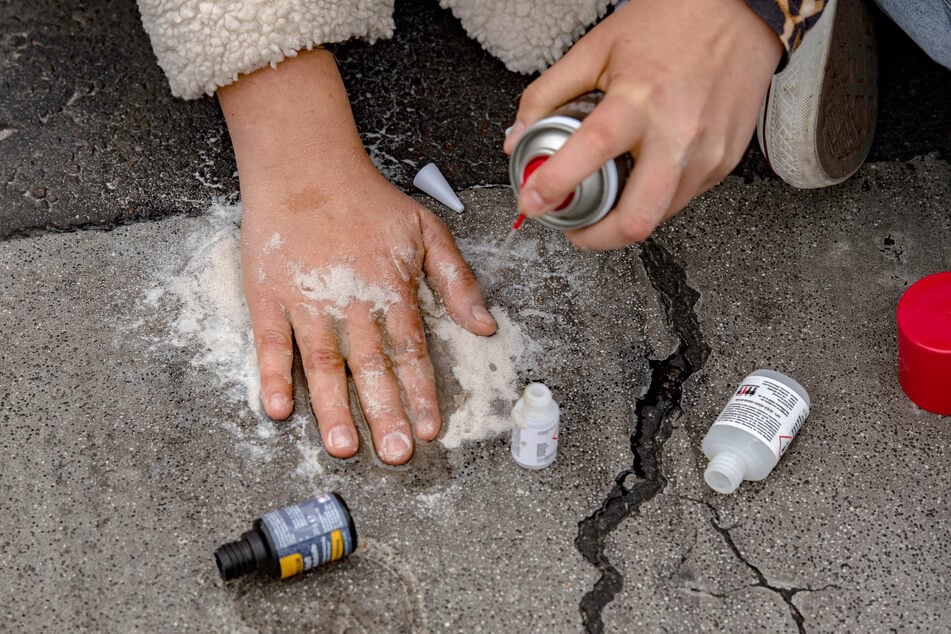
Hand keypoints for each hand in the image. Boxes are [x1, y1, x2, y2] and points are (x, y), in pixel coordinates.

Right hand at [219, 50, 496, 464]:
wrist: (304, 165)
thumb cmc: (367, 199)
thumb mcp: (427, 230)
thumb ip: (456, 281)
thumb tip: (484, 326)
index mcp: (390, 289)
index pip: (410, 351)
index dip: (421, 392)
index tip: (430, 429)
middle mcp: (350, 302)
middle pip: (370, 366)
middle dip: (385, 412)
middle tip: (394, 454)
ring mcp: (306, 302)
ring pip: (322, 363)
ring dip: (332, 407)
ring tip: (342, 446)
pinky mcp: (269, 297)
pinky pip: (270, 344)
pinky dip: (272, 376)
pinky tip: (277, 409)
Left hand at [504, 0, 782, 248]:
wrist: (741, 11)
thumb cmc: (672, 20)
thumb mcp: (596, 48)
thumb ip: (547, 94)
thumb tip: (518, 139)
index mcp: (640, 100)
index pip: (591, 154)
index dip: (555, 186)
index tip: (531, 203)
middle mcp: (678, 134)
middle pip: (635, 219)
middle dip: (595, 238)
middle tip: (573, 228)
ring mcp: (707, 154)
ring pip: (659, 217)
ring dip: (623, 219)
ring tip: (604, 199)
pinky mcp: (725, 163)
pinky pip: (681, 199)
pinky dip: (653, 199)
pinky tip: (641, 176)